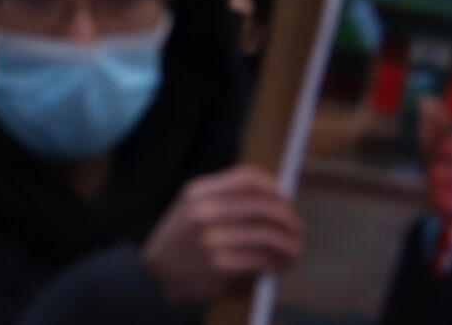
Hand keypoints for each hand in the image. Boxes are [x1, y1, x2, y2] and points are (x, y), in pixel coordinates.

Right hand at [140, 166, 301, 305]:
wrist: (155, 274)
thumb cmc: (180, 240)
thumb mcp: (191, 207)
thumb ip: (223, 198)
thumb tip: (271, 199)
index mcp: (198, 191)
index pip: (246, 178)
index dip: (272, 187)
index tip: (284, 197)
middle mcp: (204, 211)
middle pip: (262, 205)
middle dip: (286, 217)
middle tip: (295, 227)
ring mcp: (212, 238)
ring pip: (266, 234)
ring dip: (287, 243)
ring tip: (293, 249)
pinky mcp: (220, 265)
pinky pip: (260, 258)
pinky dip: (276, 261)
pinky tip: (279, 263)